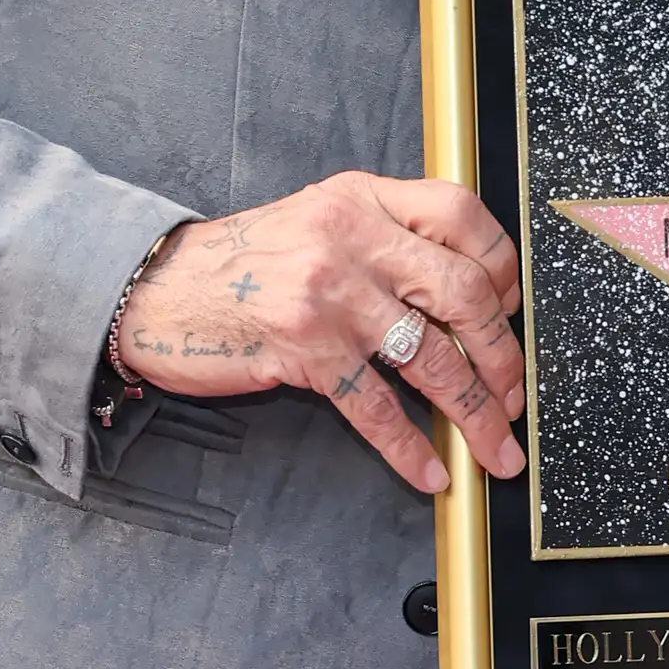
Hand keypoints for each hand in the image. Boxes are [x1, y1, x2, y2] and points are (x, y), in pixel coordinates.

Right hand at [115, 171, 525, 497]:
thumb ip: (384, 236)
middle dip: (502, 355)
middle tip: (514, 395)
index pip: (462, 216)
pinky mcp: (303, 347)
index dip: (502, 268)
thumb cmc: (240, 263)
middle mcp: (351, 236)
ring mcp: (328, 293)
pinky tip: (429, 470)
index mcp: (363, 198)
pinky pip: (376, 406)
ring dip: (474, 412)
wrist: (154, 290)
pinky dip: (409, 447)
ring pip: (430, 358)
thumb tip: (465, 290)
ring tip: (494, 448)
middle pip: (463, 292)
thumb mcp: (319, 218)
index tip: (512, 311)